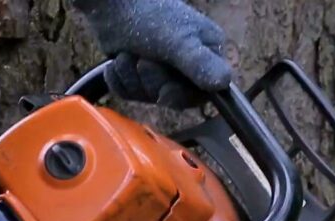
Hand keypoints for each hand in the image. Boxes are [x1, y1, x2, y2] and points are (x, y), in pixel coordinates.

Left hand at [72, 0, 232, 107]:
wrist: (111, 5)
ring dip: (131, 77)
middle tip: (143, 59)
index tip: (165, 92)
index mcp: (208, 52)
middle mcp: (189, 63)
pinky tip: (117, 62)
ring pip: (147, 96)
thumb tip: (223, 84)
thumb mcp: (177, 41)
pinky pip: (129, 93)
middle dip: (151, 81)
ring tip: (128, 53)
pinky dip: (118, 80)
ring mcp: (163, 70)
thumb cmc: (149, 17)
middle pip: (173, 98)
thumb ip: (200, 63)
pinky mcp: (139, 75)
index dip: (181, 96)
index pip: (203, 93)